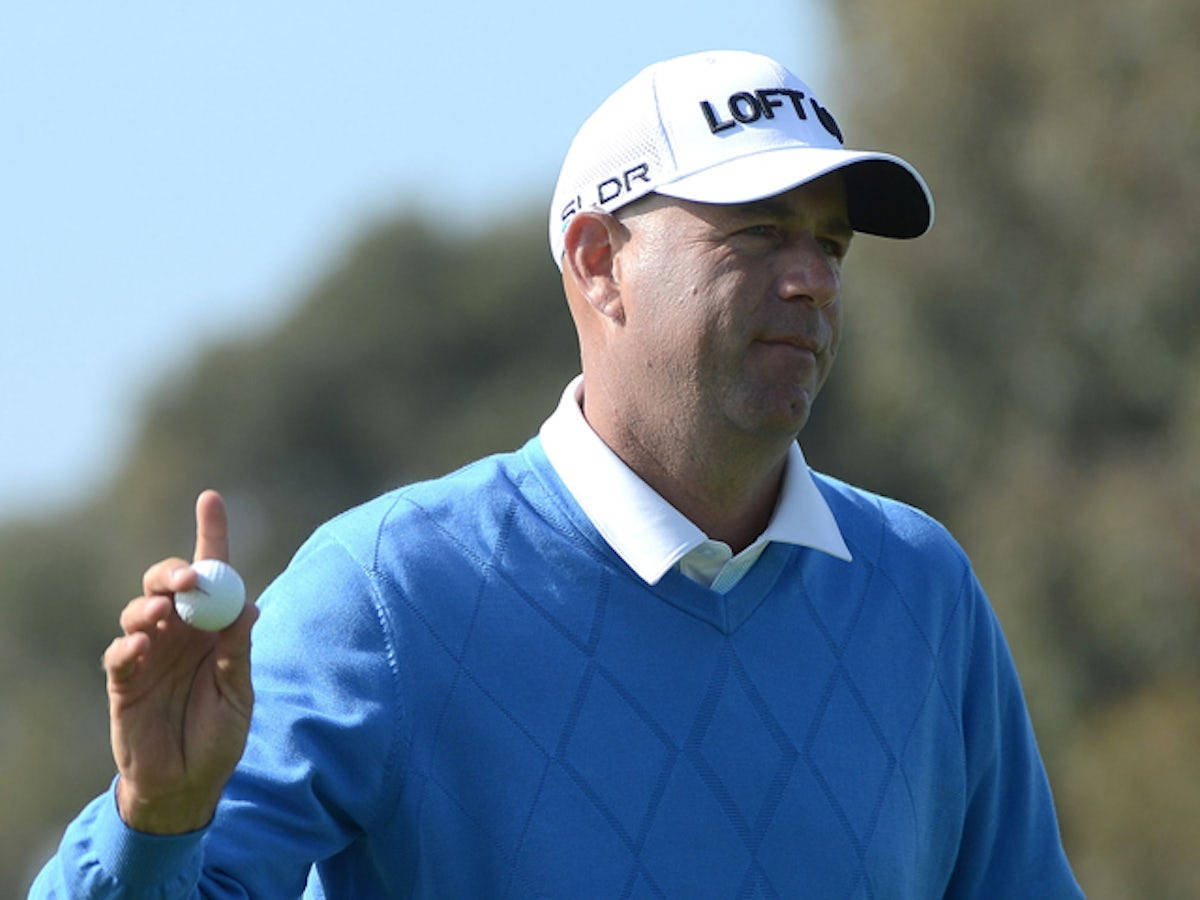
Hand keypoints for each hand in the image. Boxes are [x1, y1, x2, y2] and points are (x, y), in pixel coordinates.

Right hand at [103, 489, 257, 833]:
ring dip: (150, 606)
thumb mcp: (239, 693)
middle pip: (166, 582)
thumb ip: (238, 653)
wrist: (187, 784)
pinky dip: (129, 645)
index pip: (211, 573)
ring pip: (139, 609)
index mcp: (213, 627)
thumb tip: (249, 607)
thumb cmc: (219, 735)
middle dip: (172, 571)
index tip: (210, 498)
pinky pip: (120, 653)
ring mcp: (149, 654)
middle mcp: (179, 632)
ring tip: (163, 613)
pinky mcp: (124, 681)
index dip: (210, 534)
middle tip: (184, 578)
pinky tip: (141, 647)